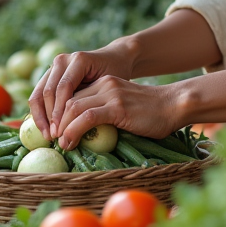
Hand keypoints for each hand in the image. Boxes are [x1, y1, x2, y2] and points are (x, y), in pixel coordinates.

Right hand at [29, 43, 135, 140]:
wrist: (114, 59)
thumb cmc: (116, 75)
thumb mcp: (109, 86)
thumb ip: (94, 99)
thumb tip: (80, 125)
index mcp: (79, 60)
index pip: (63, 88)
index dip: (60, 111)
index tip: (60, 132)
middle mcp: (63, 60)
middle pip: (48, 91)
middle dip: (48, 117)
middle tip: (53, 137)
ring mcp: (54, 66)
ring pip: (39, 93)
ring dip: (41, 116)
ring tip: (48, 136)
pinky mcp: (50, 74)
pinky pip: (39, 94)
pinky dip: (40, 112)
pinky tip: (46, 128)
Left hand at [55, 76, 184, 150]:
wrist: (174, 105)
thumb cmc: (152, 113)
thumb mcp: (123, 107)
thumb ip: (105, 112)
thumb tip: (84, 133)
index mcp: (104, 83)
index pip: (71, 95)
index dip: (58, 113)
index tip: (53, 131)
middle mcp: (104, 84)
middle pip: (67, 100)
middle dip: (54, 121)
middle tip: (51, 139)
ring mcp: (111, 94)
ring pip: (72, 108)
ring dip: (61, 127)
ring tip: (60, 143)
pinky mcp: (117, 107)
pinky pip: (86, 117)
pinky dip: (73, 131)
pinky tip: (70, 143)